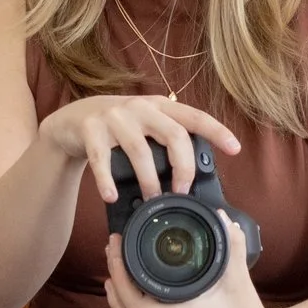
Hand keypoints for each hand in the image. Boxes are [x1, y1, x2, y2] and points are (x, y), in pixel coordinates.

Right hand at [36, 88, 243, 210]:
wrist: (72, 120)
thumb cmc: (118, 128)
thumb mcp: (146, 124)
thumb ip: (167, 138)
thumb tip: (195, 174)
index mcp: (160, 106)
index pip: (195, 116)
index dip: (217, 131)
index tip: (235, 149)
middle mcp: (140, 108)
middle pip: (173, 135)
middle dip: (184, 168)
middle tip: (182, 192)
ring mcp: (114, 117)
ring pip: (140, 151)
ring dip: (149, 180)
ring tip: (153, 201)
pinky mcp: (90, 129)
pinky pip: (101, 159)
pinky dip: (107, 181)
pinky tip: (111, 196)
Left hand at [103, 204, 278, 307]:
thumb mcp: (239, 277)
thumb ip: (232, 244)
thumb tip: (221, 217)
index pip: (133, 299)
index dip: (119, 273)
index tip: (116, 248)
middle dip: (114, 277)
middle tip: (112, 251)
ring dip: (117, 296)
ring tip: (113, 271)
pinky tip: (127, 294)